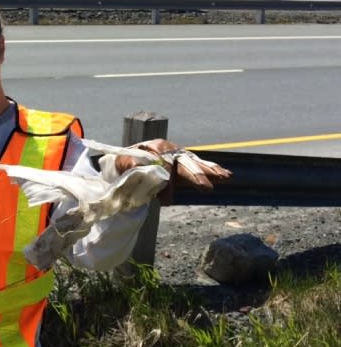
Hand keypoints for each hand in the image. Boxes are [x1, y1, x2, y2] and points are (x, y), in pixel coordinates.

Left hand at [114, 138, 232, 204]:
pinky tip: (225, 175)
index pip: (166, 164)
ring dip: (210, 171)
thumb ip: (130, 165)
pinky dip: (211, 169)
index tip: (165, 200)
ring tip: (225, 177)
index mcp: (155, 147)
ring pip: (195, 163)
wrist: (125, 161)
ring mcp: (177, 155)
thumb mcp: (122, 163)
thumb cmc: (124, 163)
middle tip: (206, 187)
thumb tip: (138, 168)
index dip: (167, 183)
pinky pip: (198, 165)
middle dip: (196, 175)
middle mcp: (170, 149)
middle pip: (185, 162)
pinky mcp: (182, 162)